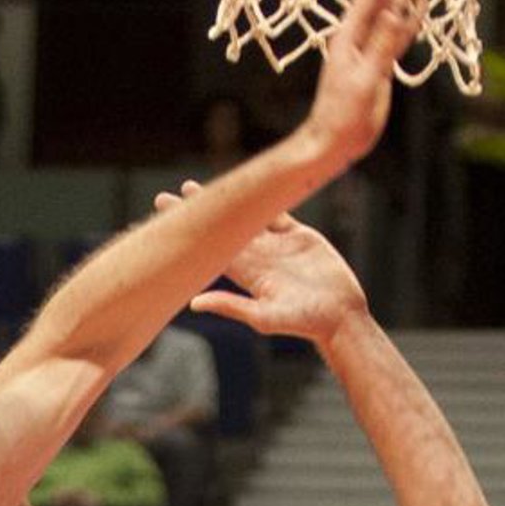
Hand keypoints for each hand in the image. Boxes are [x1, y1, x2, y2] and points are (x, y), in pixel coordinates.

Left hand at [175, 199, 368, 353]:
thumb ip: (231, 305)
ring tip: (194, 187)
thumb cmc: (304, 322)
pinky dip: (265, 199)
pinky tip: (248, 183)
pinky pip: (278, 213)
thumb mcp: (264, 316)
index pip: (211, 249)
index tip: (165, 219)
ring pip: (246, 216)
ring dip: (224, 202)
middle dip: (195, 214)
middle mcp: (258, 257)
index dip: (190, 234)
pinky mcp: (300, 236)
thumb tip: (193, 303)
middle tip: (165, 198)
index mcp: (247, 274)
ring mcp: (278, 245)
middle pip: (221, 230)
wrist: (340, 315)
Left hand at [302, 0, 428, 168]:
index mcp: (351, 35)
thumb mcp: (365, 80)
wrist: (333, 142)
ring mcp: (370, 48)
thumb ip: (380, 46)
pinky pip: (399, 34)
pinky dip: (410, 18)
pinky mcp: (380, 63)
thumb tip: (393, 13)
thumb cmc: (342, 115)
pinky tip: (419, 4)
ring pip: (394, 10)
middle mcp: (360, 36)